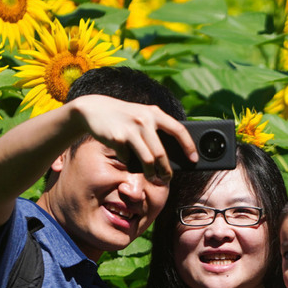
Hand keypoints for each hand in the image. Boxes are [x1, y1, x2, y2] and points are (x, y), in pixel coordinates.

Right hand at [71, 95, 195, 180]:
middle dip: (166, 170)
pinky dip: (128, 161)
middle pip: (161, 153)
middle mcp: (145, 120)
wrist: (94, 109)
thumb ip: (157, 129)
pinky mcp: (117, 138)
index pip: (179, 130)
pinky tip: (126, 157)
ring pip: (148, 160)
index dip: (189, 146)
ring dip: (151, 173)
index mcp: (155, 113)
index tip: (193, 159)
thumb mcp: (142, 115)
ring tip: (152, 177)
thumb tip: (170, 156)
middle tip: (167, 178)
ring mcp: (131, 129)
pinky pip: (127, 158)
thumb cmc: (125, 116)